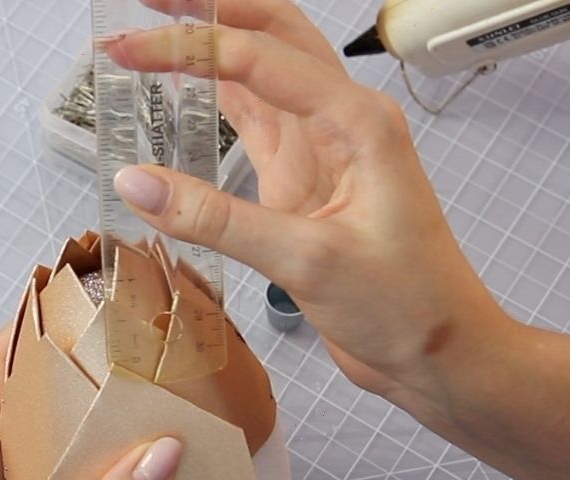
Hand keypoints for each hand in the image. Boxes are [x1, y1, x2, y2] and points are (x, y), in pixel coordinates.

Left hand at [0, 331, 182, 479]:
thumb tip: (162, 452)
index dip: (24, 327)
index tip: (67, 296)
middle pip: (16, 390)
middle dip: (58, 357)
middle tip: (107, 329)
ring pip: (40, 426)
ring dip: (76, 402)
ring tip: (123, 375)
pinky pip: (61, 463)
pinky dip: (90, 446)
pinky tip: (127, 443)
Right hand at [106, 0, 512, 399]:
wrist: (441, 355)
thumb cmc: (409, 305)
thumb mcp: (308, 260)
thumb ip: (216, 219)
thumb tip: (137, 184)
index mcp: (357, 123)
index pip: (259, 59)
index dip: (188, 46)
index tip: (128, 48)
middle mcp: (343, 122)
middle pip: (272, 34)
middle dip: (211, 10)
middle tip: (147, 0)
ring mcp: (324, 151)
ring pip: (264, 73)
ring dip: (213, 46)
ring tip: (157, 31)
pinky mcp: (306, 183)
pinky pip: (257, 124)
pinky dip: (219, 102)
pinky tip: (186, 92)